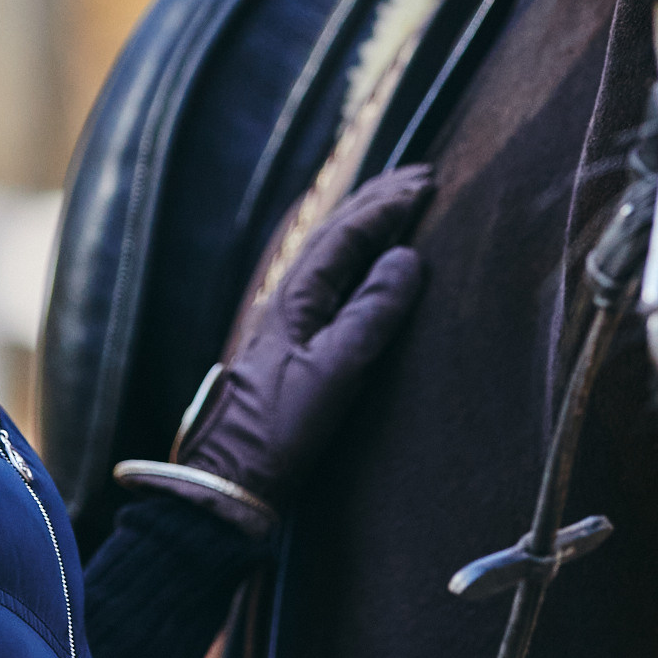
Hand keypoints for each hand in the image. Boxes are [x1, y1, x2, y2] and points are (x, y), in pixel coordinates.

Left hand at [114, 164, 431, 537]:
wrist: (229, 479)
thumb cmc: (278, 428)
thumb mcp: (334, 371)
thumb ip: (372, 313)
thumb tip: (408, 258)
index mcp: (296, 295)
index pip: (347, 232)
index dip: (388, 205)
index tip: (427, 183)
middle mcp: (287, 298)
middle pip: (335, 232)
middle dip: (377, 201)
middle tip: (420, 178)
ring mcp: (286, 321)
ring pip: (330, 254)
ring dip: (365, 224)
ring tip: (397, 205)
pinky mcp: (290, 346)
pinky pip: (328, 281)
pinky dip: (353, 258)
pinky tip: (361, 266)